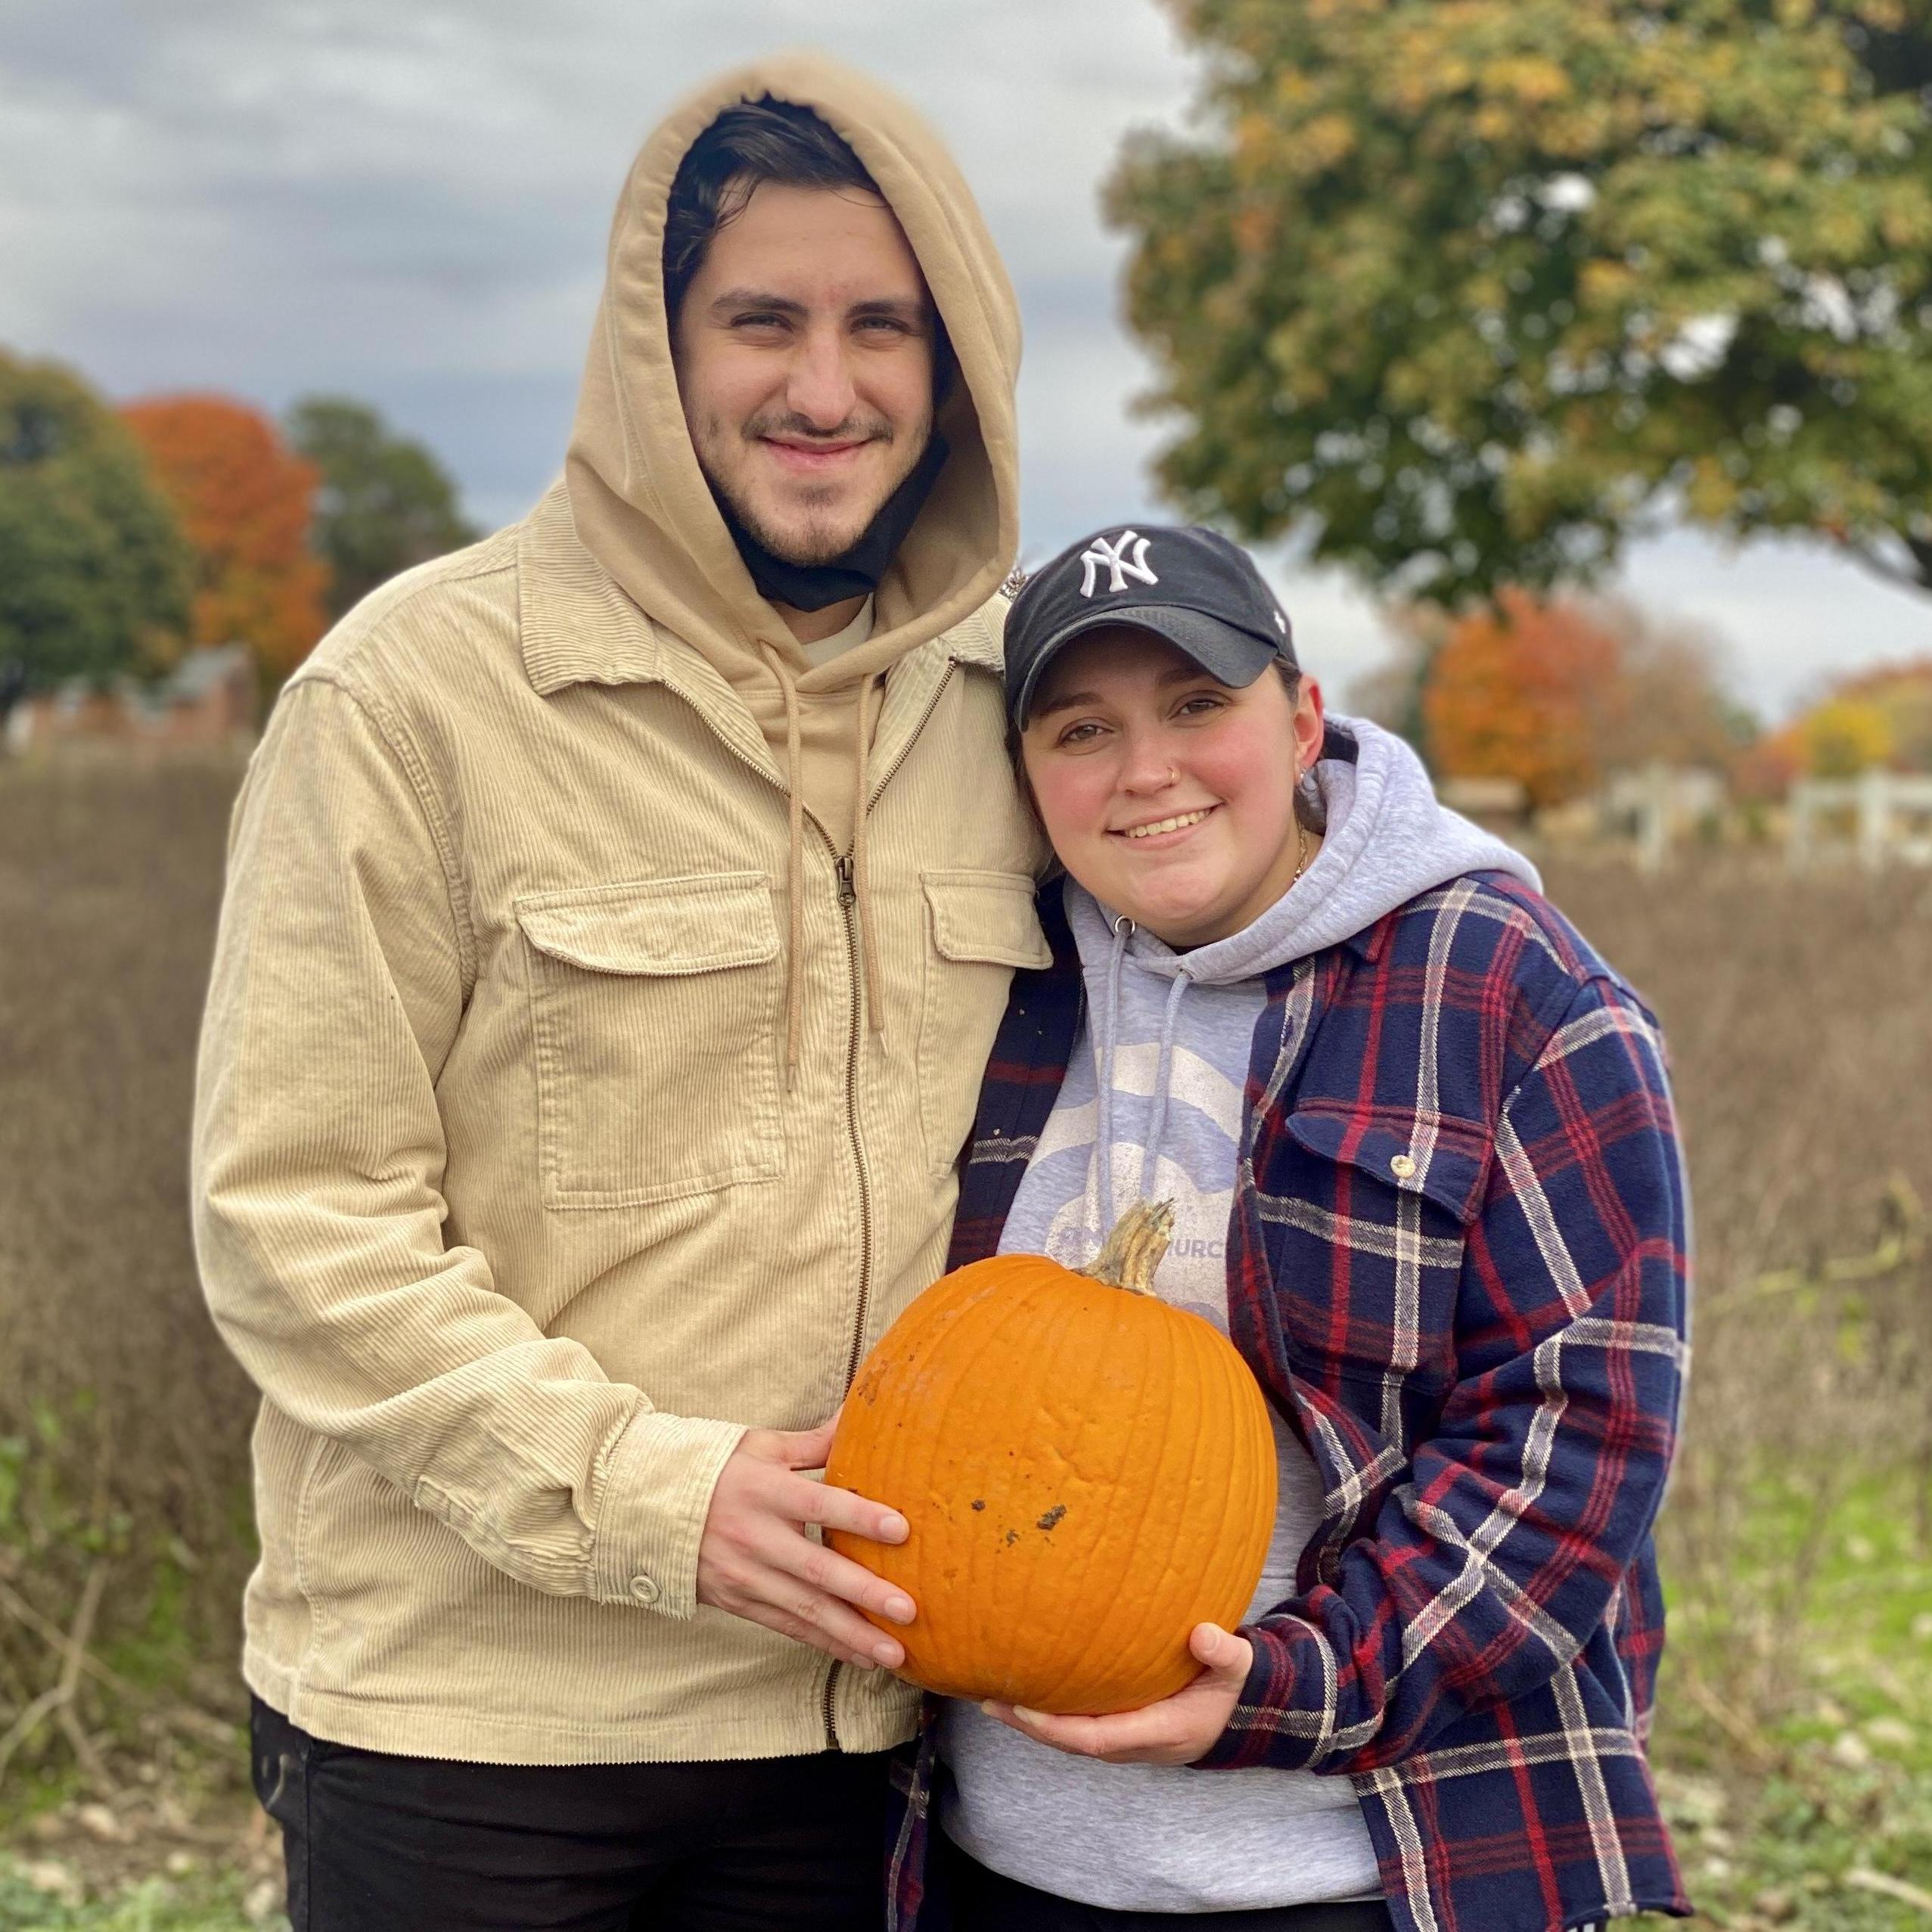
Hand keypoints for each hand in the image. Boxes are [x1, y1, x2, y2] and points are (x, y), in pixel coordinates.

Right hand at [695, 1416, 916, 1670]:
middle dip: (864, 1592)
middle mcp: (754, 1536)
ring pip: (805, 1609)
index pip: (819, 1504)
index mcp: (764, 1489)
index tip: (901, 1529)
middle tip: (908, 1609)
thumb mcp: (761, 1447)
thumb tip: (861, 1414)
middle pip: (816, 1570)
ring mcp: (744, 1574)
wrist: (646, 1507)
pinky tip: (860, 1655)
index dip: (859, 1518)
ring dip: (852, 1634)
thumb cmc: (716, 1469)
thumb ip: (816, 1442)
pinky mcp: (736, 1601)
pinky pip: (787, 1626)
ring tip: (894, 1651)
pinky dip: (825, 1643)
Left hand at [981, 1622, 1251, 1764]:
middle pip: (1073, 1743)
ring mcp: (1128, 1741)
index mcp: (1160, 1732)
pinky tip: (1028, 1694)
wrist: (1242, 1716)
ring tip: (995, 1697)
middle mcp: (1137, 1744)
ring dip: (1034, 1722)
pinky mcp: (1124, 1730)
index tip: (1024, 1708)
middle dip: (1031, 1725)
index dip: (1058, 1727)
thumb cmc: (1234, 1689)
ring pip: (1072, 1738)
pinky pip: (1080, 1728)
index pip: (1097, 1738)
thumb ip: (1224, 1653)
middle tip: (990, 1700)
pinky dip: (1051, 1716)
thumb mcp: (1237, 1668)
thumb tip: (1204, 1635)